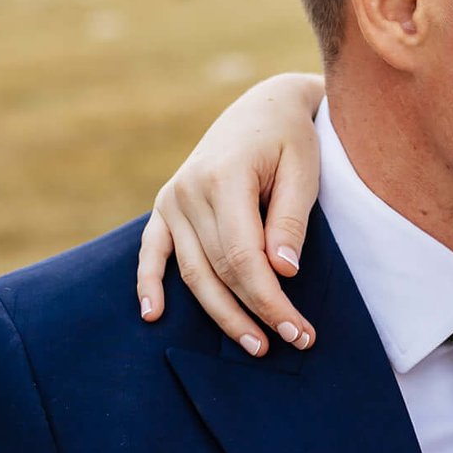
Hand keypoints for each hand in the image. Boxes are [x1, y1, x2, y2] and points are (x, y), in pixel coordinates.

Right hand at [134, 72, 324, 354]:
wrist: (265, 107)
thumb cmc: (292, 139)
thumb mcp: (304, 170)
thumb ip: (290, 220)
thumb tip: (283, 272)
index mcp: (224, 177)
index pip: (243, 257)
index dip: (269, 299)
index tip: (297, 330)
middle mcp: (189, 190)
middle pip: (219, 270)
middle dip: (255, 312)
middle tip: (292, 342)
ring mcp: (173, 199)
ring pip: (192, 272)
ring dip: (220, 314)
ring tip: (254, 345)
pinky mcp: (166, 206)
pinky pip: (152, 251)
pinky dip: (148, 283)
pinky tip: (153, 315)